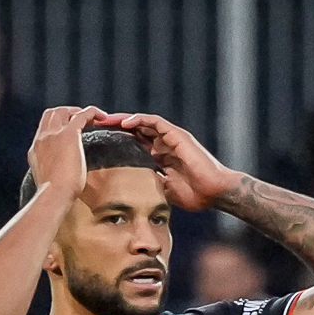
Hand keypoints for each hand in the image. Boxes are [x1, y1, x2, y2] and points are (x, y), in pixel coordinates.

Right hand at [24, 105, 105, 203]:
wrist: (53, 195)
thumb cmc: (53, 195)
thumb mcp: (47, 180)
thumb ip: (51, 172)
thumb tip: (60, 176)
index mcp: (36, 149)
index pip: (44, 129)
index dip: (57, 126)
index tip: (69, 131)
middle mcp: (42, 137)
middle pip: (51, 113)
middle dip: (66, 113)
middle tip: (81, 120)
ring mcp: (54, 134)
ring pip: (64, 111)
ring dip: (78, 111)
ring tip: (93, 118)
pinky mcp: (69, 134)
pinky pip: (82, 114)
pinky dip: (93, 112)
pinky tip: (103, 117)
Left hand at [102, 112, 237, 212]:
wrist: (215, 192)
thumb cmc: (196, 194)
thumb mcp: (165, 190)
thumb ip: (152, 183)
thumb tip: (133, 186)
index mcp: (162, 157)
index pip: (137, 144)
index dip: (120, 142)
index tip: (102, 143)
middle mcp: (166, 145)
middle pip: (138, 130)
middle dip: (118, 128)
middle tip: (98, 126)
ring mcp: (172, 138)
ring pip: (144, 122)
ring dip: (125, 120)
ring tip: (107, 120)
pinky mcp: (177, 135)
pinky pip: (155, 122)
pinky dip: (140, 120)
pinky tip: (125, 123)